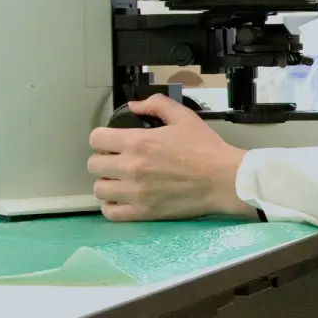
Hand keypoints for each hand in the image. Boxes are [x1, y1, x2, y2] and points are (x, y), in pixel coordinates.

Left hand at [88, 95, 258, 221]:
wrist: (224, 179)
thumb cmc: (206, 147)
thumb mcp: (184, 117)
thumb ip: (156, 105)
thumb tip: (132, 106)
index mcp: (139, 142)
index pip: (96, 139)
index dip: (102, 137)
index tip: (113, 141)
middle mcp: (131, 167)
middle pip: (93, 165)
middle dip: (103, 159)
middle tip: (118, 160)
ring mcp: (135, 193)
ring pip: (99, 189)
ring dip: (107, 182)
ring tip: (120, 181)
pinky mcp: (142, 212)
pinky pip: (110, 213)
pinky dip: (112, 205)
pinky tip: (122, 198)